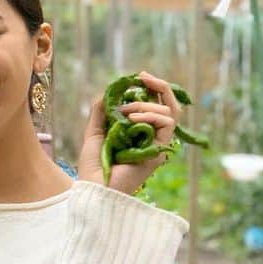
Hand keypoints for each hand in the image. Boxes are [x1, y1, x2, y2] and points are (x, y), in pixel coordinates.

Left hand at [77, 71, 180, 195]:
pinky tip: (132, 118)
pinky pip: (167, 125)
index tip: (139, 76)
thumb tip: (110, 90)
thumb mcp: (94, 131)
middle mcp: (152, 138)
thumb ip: (101, 111)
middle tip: (142, 77)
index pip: (157, 106)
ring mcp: (157, 145)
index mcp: (140, 133)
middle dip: (159, 86)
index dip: (153, 89)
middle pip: (169, 106)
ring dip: (146, 105)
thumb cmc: (93, 165)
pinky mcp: (159, 152)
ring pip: (169, 113)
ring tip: (126, 112)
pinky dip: (151, 115)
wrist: (93, 187)